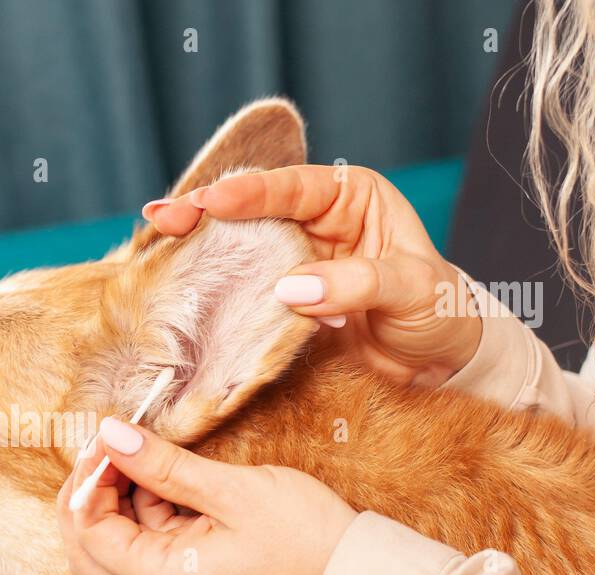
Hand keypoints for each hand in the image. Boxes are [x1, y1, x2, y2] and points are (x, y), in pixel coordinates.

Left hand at [57, 418, 357, 574]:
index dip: (87, 480)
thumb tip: (109, 434)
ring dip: (118, 496)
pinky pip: (151, 540)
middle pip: (89, 547)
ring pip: (117, 542)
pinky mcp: (195, 574)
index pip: (88, 532)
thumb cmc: (305, 538)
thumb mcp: (232, 490)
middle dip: (88, 493)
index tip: (107, 436)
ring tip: (142, 449)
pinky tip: (165, 471)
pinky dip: (146, 505)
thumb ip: (163, 465)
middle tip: (109, 445)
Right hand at [143, 164, 481, 386]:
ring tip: (156, 242)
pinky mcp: (278, 304)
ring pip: (237, 248)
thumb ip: (358, 283)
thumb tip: (291, 289)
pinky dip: (209, 289)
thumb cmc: (439, 313)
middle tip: (163, 218)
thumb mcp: (413, 289)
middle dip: (205, 212)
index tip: (213, 202)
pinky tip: (175, 283)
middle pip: (251, 211)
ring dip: (198, 248)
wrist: (438, 367)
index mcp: (352, 199)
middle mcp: (315, 224)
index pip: (294, 188)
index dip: (250, 193)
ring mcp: (292, 264)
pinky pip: (239, 292)